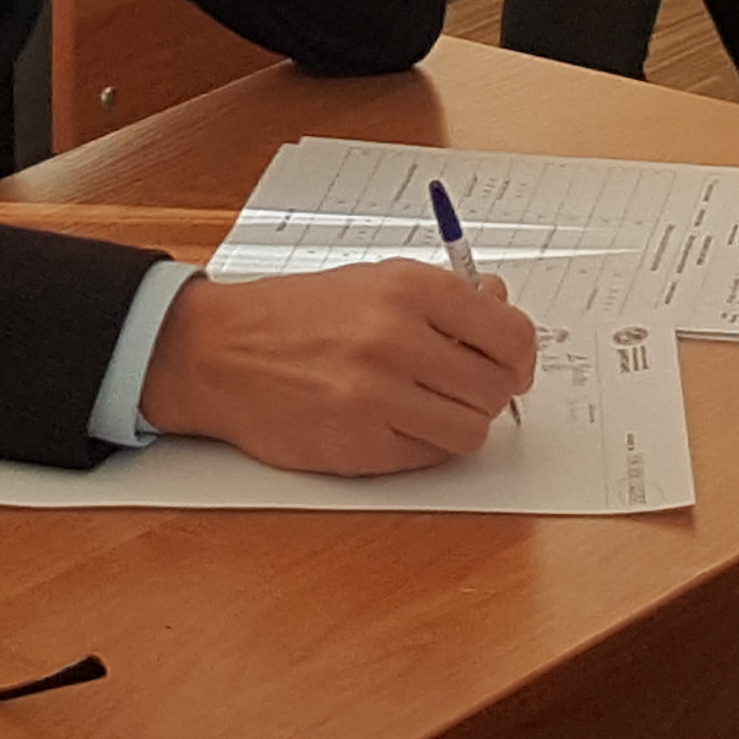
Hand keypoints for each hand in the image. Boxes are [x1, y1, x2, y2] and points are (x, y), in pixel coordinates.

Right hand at [138, 262, 539, 473]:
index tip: (511, 363)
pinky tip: (398, 423)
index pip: (510, 334)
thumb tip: (501, 306)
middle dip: (492, 391)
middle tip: (468, 387)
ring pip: (471, 431)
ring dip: (461, 423)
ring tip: (432, 406)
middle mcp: (396, 340)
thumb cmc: (295, 315)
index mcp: (408, 289)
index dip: (519, 356)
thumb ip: (444, 296)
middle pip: (496, 387)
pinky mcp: (359, 445)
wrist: (219, 351)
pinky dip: (424, 445)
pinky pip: (428, 457)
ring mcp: (377, 397)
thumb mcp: (373, 280)